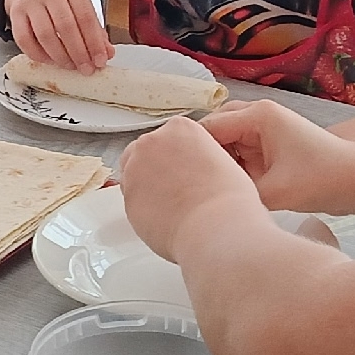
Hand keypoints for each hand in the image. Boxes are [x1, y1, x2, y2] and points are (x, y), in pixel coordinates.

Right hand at [6, 0, 109, 71]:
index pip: (86, 17)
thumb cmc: (58, 0)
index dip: (94, 42)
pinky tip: (50, 61)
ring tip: (70, 66)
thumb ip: (94, 30)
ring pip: (45, 35)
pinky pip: (25, 40)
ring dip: (60, 56)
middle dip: (78, 53)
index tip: (100, 61)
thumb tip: (107, 53)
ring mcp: (30, 2)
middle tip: (86, 69)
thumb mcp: (79, 7)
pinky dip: (39, 55)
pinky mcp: (14, 14)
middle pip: (66, 26)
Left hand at [119, 115, 266, 263]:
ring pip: (134, 175)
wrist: (215, 226)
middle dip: (155, 169)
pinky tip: (164, 218)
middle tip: (173, 189)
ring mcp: (135, 168)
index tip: (182, 170)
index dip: (175, 157)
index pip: (168, 136)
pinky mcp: (127, 195)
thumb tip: (190, 171)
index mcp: (180, 128)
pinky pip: (132, 200)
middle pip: (145, 151)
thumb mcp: (221, 162)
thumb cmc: (227, 200)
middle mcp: (153, 142)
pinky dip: (144, 209)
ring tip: (172, 206)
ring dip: (147, 187)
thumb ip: (197, 159)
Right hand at [201, 99, 354, 212]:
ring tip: (207, 188)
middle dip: (203, 155)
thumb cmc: (322, 180)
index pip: (208, 128)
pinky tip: (227, 189)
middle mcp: (260, 115)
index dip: (191, 153)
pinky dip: (232, 168)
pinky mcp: (271, 145)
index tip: (174, 178)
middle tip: (190, 183)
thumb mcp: (273, 192)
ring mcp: (266, 129)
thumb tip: (205, 201)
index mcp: (258, 116)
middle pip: (214, 130)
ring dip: (218, 162)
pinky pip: (241, 153)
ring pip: (226, 142)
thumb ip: (235, 193)